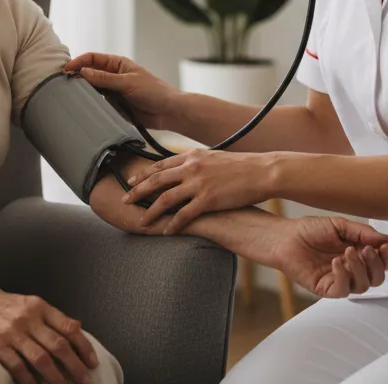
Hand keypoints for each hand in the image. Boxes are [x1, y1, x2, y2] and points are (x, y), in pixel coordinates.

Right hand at [0, 285, 99, 383]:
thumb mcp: (27, 302)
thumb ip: (50, 316)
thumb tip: (76, 326)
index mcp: (38, 306)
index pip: (68, 327)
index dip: (83, 346)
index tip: (92, 361)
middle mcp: (28, 317)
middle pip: (58, 345)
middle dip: (75, 366)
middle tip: (85, 380)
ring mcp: (11, 331)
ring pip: (40, 358)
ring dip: (56, 377)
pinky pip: (17, 366)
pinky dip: (28, 379)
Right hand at [65, 52, 179, 129]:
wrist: (167, 112)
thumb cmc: (154, 92)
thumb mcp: (128, 82)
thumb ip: (105, 79)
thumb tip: (84, 71)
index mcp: (118, 64)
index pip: (93, 58)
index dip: (79, 62)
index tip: (67, 69)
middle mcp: (114, 76)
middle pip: (90, 73)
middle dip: (78, 76)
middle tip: (64, 83)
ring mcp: (113, 90)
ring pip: (93, 89)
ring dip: (84, 91)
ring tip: (71, 95)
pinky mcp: (115, 105)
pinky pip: (99, 103)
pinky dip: (91, 104)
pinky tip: (84, 106)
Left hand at [123, 149, 273, 232]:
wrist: (262, 171)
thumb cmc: (242, 167)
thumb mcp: (215, 158)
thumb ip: (198, 163)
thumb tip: (186, 169)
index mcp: (192, 156)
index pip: (161, 165)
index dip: (144, 174)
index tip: (131, 181)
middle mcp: (191, 167)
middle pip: (156, 180)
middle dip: (138, 191)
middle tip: (124, 200)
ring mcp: (198, 183)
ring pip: (165, 198)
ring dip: (150, 211)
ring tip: (140, 221)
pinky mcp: (208, 199)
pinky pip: (184, 214)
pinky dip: (172, 224)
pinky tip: (166, 231)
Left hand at [274, 216, 387, 298]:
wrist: (286, 236)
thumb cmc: (311, 230)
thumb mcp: (340, 225)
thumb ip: (363, 232)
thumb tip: (387, 239)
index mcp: (359, 254)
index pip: (382, 263)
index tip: (385, 246)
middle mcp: (352, 270)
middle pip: (377, 278)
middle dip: (376, 265)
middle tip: (368, 249)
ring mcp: (340, 280)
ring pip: (363, 286)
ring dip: (360, 269)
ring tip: (348, 251)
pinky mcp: (326, 289)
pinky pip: (343, 290)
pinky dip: (343, 276)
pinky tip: (336, 262)